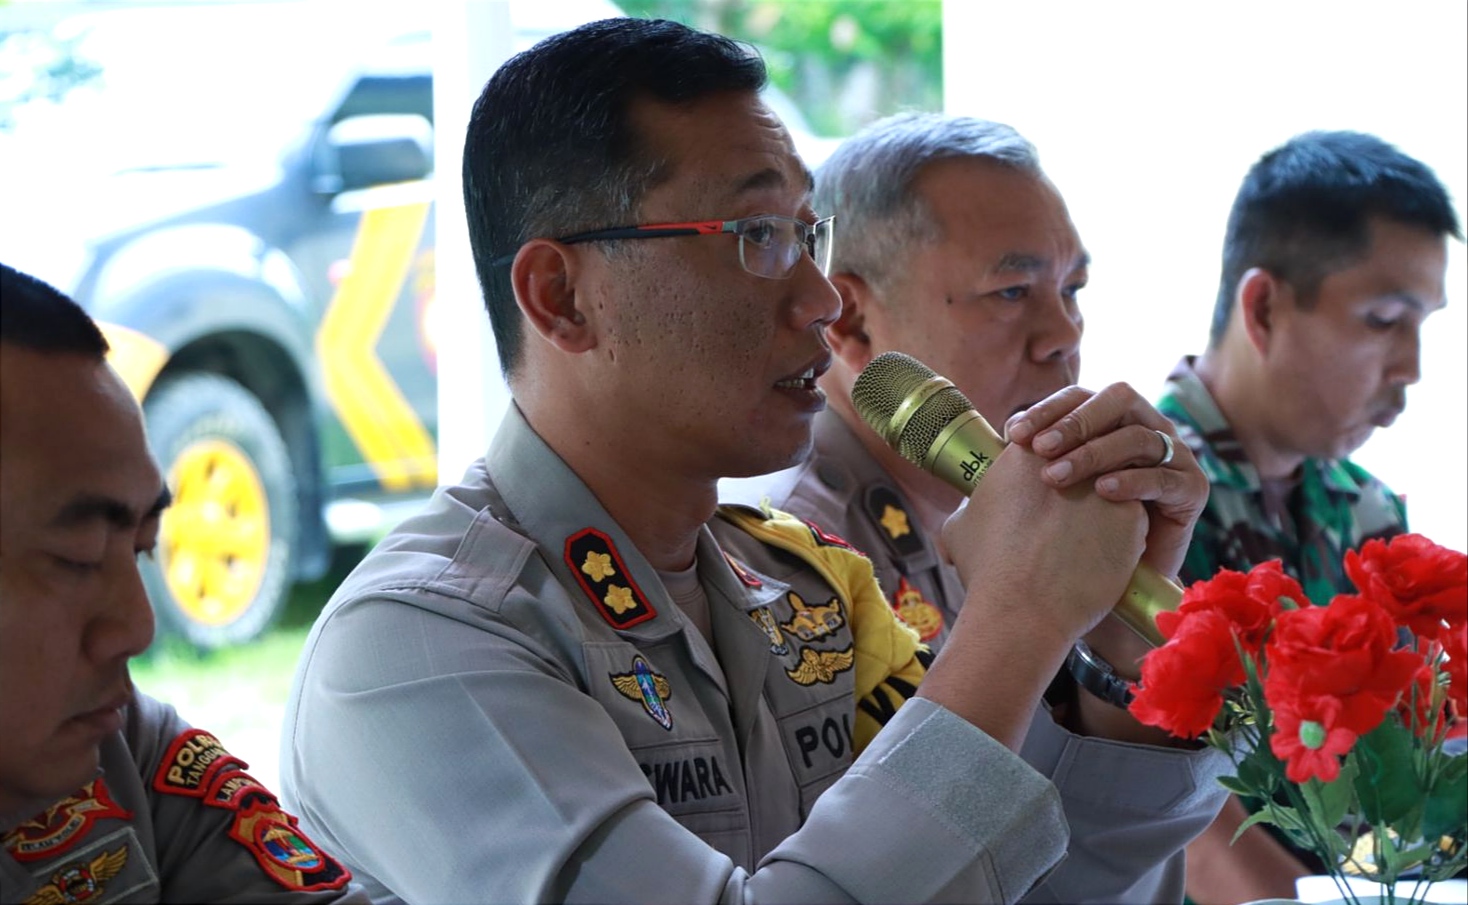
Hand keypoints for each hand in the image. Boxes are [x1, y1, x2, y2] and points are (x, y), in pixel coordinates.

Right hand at [926, 440, 1147, 749]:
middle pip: (1088, 451)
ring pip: (1117, 477)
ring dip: (1111, 495)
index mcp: (1026, 453)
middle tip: (1077, 506)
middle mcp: (1069, 457)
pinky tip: (1113, 548)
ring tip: (1097, 527)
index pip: (1051, 439)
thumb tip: (966, 516)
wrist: (1023, 610)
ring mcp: (1104, 483)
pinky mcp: (1132, 514)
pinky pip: (1136, 510)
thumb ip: (969, 509)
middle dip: (1087, 471)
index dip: (1053, 461)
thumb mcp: (960, 528)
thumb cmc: (987, 571)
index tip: (1050, 485)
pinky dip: (1127, 527)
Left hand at [1002, 383, 1204, 580]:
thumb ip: (1020, 473)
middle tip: (1040, 449)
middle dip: (1075, 422)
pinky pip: (1165, 475)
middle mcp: (1144, 430)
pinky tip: (1101, 493)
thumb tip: (990, 452)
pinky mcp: (1192, 490)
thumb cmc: (1072, 538)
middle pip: (1117, 401)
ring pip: (1138, 436)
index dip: (1047, 409)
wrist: (1113, 587)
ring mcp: (1173, 457)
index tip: (1013, 435)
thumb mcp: (1041, 499)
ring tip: (1058, 478)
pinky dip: (1132, 480)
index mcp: (1109, 424)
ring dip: (1094, 453)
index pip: (1080, 398)